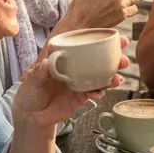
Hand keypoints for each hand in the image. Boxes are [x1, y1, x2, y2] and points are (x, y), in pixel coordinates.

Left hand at [12, 39, 128, 132]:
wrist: (31, 115)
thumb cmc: (30, 92)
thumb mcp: (31, 79)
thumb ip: (39, 72)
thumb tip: (47, 63)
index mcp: (66, 57)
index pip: (84, 43)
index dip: (99, 38)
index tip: (114, 36)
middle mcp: (76, 67)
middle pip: (99, 59)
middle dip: (115, 57)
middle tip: (123, 59)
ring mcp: (81, 81)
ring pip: (102, 75)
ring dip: (113, 75)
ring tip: (117, 78)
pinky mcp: (82, 97)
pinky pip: (95, 92)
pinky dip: (100, 92)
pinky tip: (99, 93)